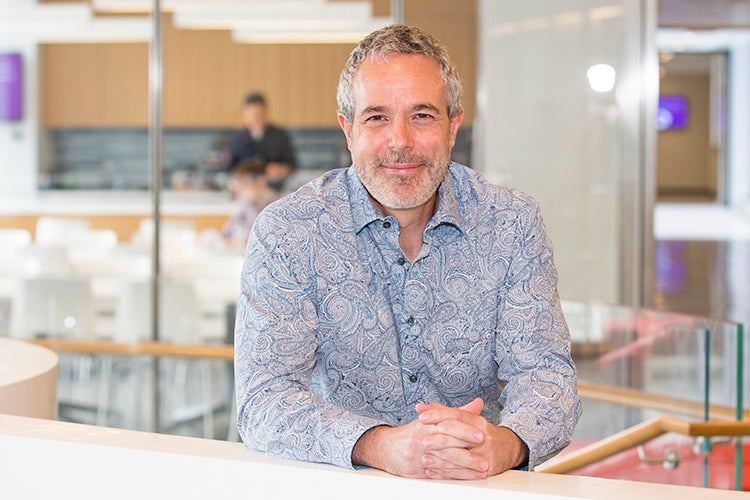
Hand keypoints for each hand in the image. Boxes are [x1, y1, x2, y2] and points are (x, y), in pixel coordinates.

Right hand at [351, 398, 484, 478]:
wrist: (386, 448)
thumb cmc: (414, 432)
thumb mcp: (433, 418)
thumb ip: (457, 412)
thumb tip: (478, 403)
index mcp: (427, 422)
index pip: (447, 425)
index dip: (465, 430)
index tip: (481, 434)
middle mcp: (421, 438)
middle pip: (447, 445)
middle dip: (467, 452)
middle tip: (485, 456)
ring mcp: (418, 455)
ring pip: (444, 462)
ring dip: (465, 467)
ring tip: (482, 469)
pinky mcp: (416, 470)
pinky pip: (438, 474)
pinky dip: (454, 476)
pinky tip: (468, 477)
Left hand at [416, 398, 527, 478]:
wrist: (508, 448)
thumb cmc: (481, 433)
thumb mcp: (467, 420)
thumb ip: (442, 413)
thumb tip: (420, 407)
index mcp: (477, 421)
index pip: (457, 415)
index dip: (439, 415)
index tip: (422, 416)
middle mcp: (482, 435)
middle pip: (459, 435)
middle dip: (439, 439)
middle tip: (423, 441)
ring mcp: (485, 453)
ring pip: (460, 456)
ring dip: (440, 459)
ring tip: (424, 459)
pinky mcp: (486, 468)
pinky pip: (463, 472)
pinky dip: (446, 473)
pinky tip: (433, 471)